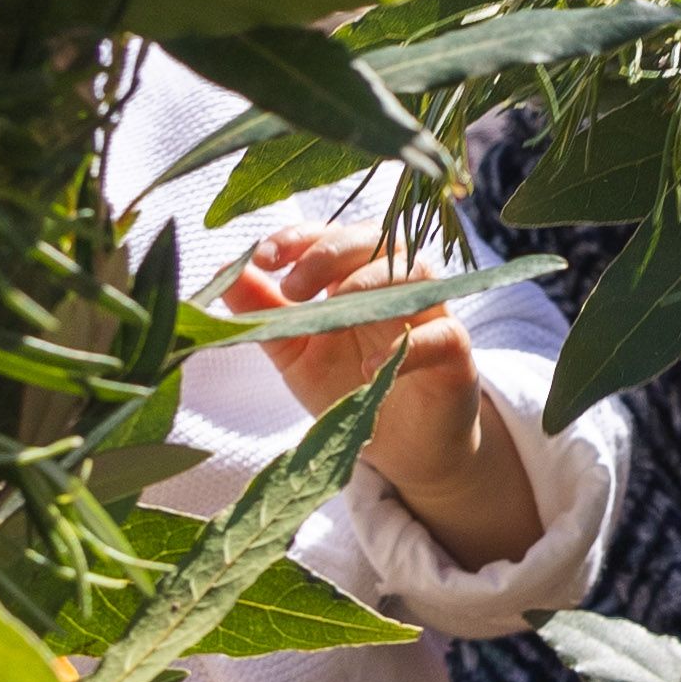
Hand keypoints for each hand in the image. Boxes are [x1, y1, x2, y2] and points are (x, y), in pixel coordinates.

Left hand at [221, 226, 543, 572]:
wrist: (398, 446)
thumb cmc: (347, 385)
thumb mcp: (294, 351)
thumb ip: (265, 313)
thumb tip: (225, 271)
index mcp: (354, 274)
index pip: (333, 234)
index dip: (300, 237)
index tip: (263, 257)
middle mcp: (396, 283)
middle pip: (378, 238)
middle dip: (330, 253)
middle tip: (293, 287)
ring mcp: (430, 313)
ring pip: (415, 272)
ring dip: (371, 283)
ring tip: (334, 313)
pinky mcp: (455, 353)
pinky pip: (441, 334)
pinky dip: (408, 345)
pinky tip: (371, 367)